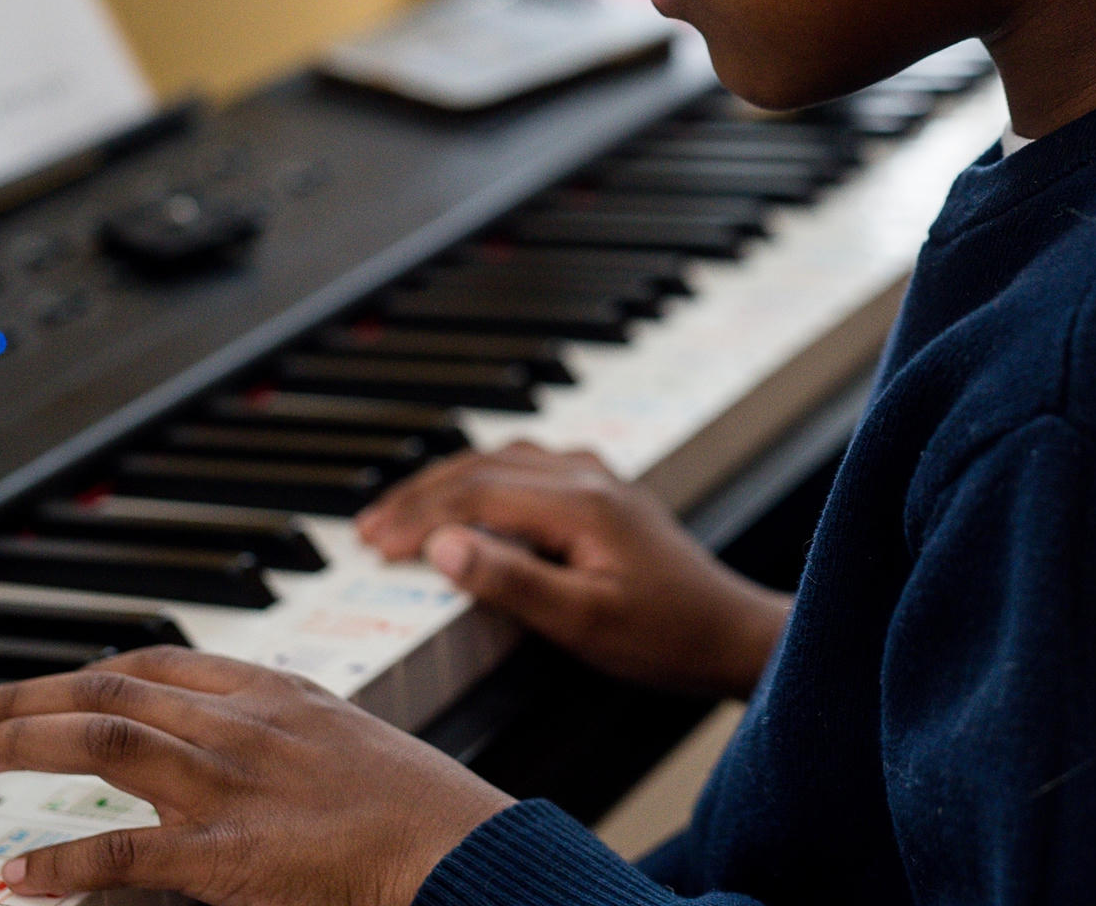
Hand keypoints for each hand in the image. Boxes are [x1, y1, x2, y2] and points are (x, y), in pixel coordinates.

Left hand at [0, 647, 510, 904]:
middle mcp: (244, 725)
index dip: (87, 672)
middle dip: (27, 699)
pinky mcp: (226, 852)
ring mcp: (231, 784)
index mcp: (276, 692)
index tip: (45, 688)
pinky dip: (59, 861)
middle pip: (111, 691)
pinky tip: (16, 874)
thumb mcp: (347, 741)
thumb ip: (282, 735)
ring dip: (24, 744)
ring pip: (103, 744)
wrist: (459, 846)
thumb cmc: (420, 807)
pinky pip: (122, 849)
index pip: (157, 662)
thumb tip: (229, 748)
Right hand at [356, 443, 790, 698]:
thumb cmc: (663, 636)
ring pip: (502, 459)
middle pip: (482, 467)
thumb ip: (512, 582)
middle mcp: (587, 475)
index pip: (476, 494)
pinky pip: (526, 466)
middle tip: (367, 530)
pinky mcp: (602, 490)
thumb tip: (442, 546)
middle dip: (419, 495)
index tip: (372, 546)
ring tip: (400, 514)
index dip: (417, 517)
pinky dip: (481, 479)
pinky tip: (465, 498)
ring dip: (447, 482)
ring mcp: (597, 477)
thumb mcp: (582, 622)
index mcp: (579, 502)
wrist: (728, 633)